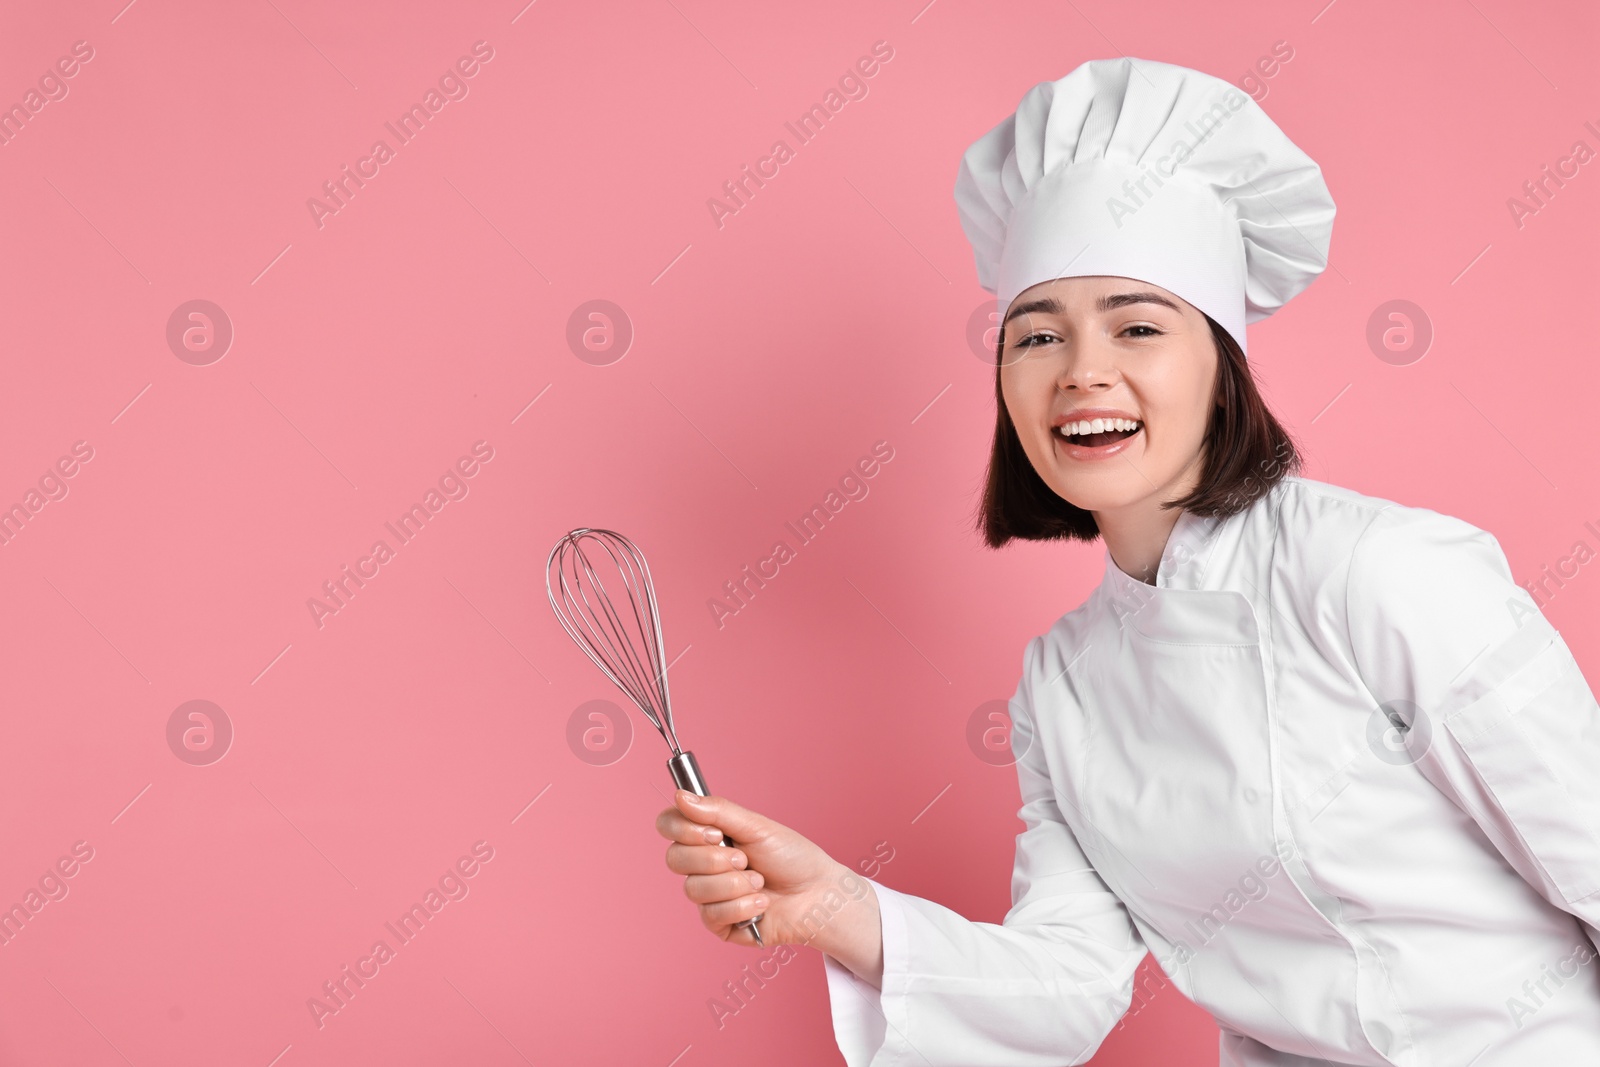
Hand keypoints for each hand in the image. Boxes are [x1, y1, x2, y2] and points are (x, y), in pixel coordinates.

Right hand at [656, 790, 877, 966]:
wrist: (818, 894)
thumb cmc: (791, 858)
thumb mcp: (756, 827)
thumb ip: (718, 811)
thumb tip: (681, 796)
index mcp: (708, 836)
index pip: (668, 825)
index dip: (683, 829)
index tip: (714, 833)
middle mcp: (702, 865)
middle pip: (674, 859)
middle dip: (714, 859)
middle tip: (744, 859)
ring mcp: (708, 895)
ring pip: (694, 889)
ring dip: (734, 884)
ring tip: (759, 882)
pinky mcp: (718, 924)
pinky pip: (711, 914)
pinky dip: (741, 906)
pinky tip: (761, 903)